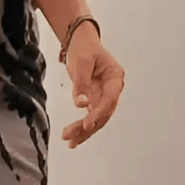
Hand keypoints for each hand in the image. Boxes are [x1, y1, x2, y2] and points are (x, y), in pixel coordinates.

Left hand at [61, 25, 124, 147]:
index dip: (99, 113)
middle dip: (88, 127)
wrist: (80, 42)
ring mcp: (104, 95)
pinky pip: (90, 115)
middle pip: (104, 113)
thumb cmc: (83, 49)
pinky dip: (81, 126)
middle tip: (70, 137)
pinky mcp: (95, 99)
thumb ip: (81, 83)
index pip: (109, 99)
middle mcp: (113, 89)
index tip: (87, 124)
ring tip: (69, 142)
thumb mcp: (81, 63)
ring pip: (97, 117)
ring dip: (84, 131)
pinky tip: (72, 137)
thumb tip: (81, 105)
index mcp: (115, 78)